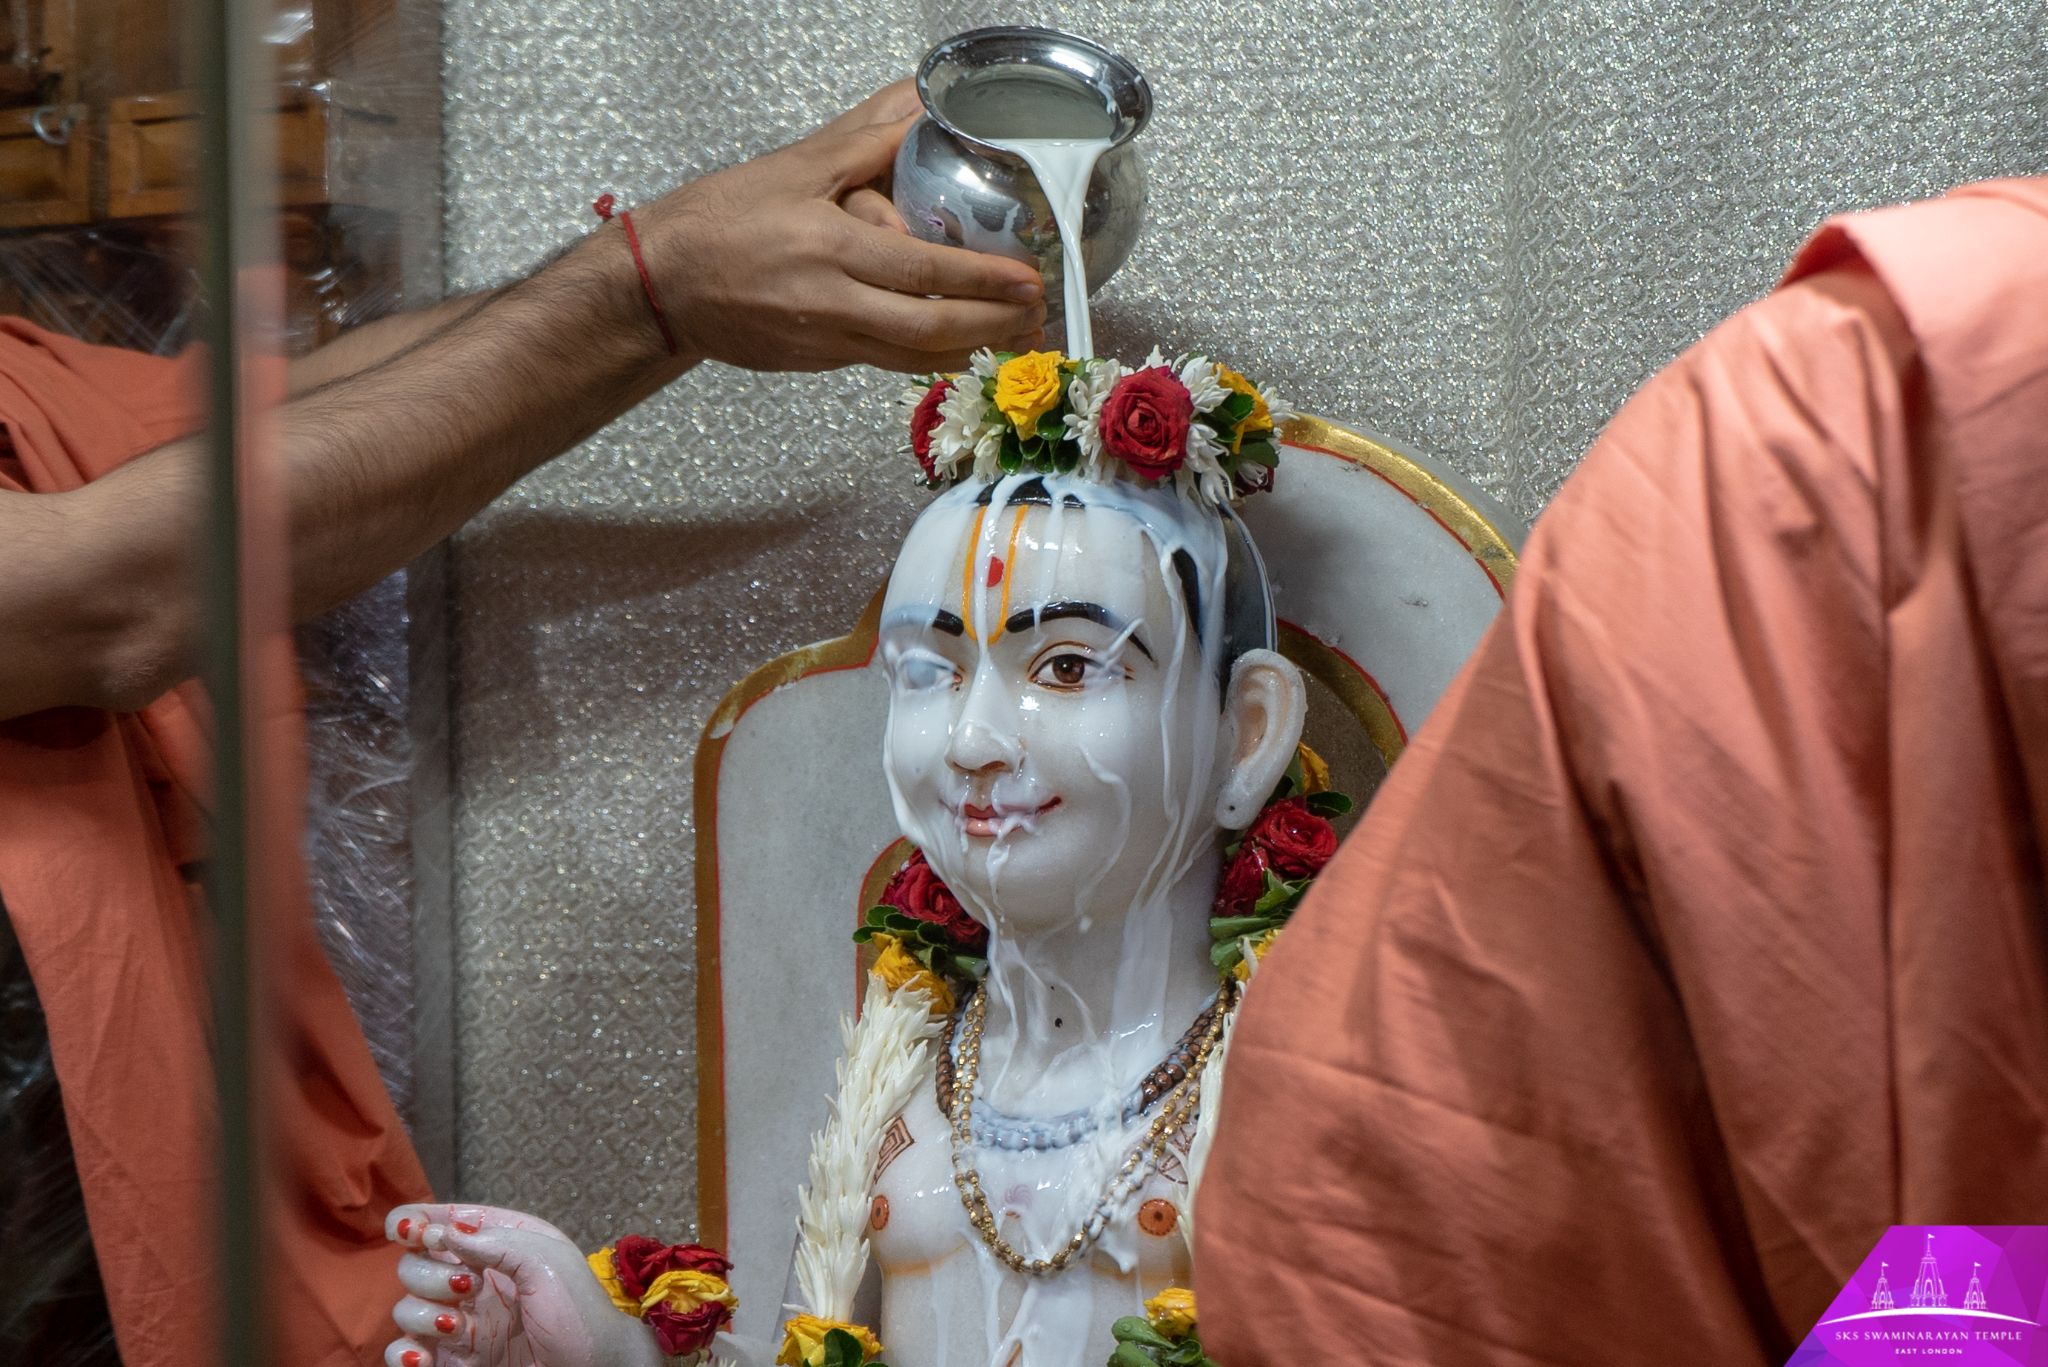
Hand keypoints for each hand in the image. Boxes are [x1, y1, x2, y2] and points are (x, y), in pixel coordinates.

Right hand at [382, 1203, 660, 1366]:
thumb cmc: (580, 1312)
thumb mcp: (547, 1261)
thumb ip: (494, 1241)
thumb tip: (442, 1232)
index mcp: (502, 1243)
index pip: (448, 1222)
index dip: (418, 1221)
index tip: (404, 1229)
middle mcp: (475, 1278)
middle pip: (416, 1264)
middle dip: (428, 1272)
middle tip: (466, 1288)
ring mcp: (461, 1321)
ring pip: (407, 1307)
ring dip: (422, 1313)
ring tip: (457, 1327)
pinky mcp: (454, 1359)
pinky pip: (406, 1352)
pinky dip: (404, 1353)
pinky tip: (423, 1355)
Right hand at [632, 81, 1046, 372]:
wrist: (663, 285)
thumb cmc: (721, 221)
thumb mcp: (795, 167)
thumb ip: (863, 142)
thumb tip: (917, 107)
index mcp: (830, 249)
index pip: (923, 270)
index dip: (981, 280)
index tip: (1027, 280)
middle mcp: (832, 304)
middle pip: (928, 329)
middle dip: (991, 327)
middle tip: (1036, 317)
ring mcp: (827, 340)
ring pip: (912, 358)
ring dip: (972, 352)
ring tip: (1017, 340)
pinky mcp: (820, 360)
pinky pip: (886, 361)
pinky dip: (930, 357)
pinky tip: (961, 346)